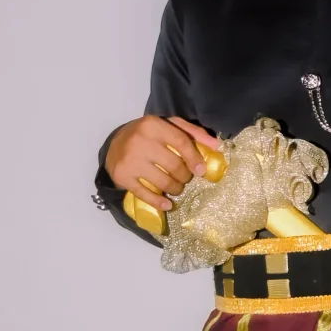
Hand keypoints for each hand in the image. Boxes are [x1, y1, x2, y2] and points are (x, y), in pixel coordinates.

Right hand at [104, 114, 221, 210]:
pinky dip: (159, 203)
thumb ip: (192, 132)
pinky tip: (167, 205)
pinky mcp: (123, 176)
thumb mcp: (168, 126)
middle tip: (185, 178)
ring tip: (176, 187)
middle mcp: (140, 141)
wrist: (114, 144)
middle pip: (174, 165)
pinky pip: (145, 194)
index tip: (201, 171)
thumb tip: (216, 145)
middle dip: (184, 176)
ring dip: (175, 189)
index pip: (181, 142)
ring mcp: (130, 160)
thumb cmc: (148, 135)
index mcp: (153, 125)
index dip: (195, 158)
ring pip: (163, 182)